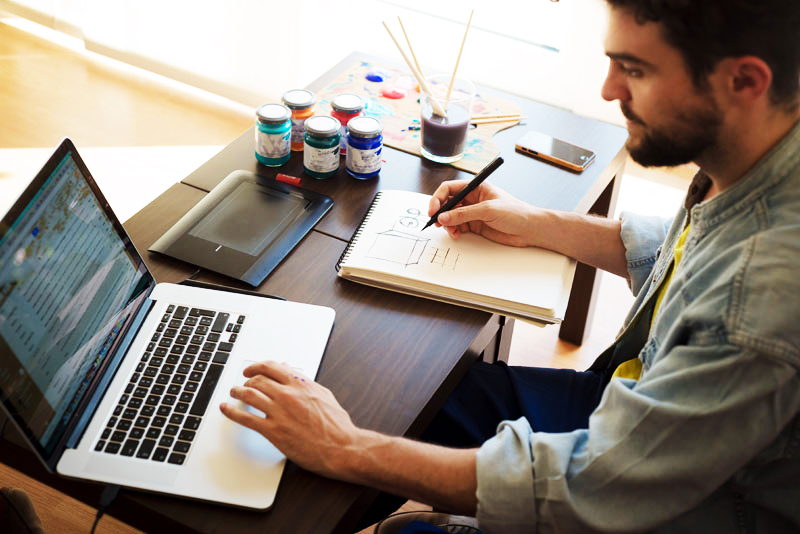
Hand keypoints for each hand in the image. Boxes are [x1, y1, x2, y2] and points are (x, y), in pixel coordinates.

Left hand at [220, 361, 361, 479]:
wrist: (342, 447)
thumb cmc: (337, 425)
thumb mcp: (323, 395)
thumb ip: (305, 382)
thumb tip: (290, 371)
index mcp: (301, 384)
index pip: (272, 367)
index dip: (257, 366)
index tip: (251, 370)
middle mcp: (288, 395)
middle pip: (258, 379)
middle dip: (246, 380)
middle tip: (241, 384)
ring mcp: (279, 413)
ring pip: (249, 395)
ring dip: (237, 392)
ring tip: (233, 393)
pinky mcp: (274, 431)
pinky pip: (246, 418)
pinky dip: (232, 412)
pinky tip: (226, 409)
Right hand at [428, 180, 537, 246]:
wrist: (529, 229)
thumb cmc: (515, 212)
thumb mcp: (487, 210)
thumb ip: (464, 214)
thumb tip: (444, 217)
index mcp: (476, 187)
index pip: (450, 188)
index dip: (438, 198)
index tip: (434, 210)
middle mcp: (473, 198)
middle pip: (448, 203)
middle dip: (440, 212)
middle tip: (436, 222)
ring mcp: (473, 212)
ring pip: (451, 216)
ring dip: (447, 224)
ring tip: (451, 231)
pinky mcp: (475, 225)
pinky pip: (458, 227)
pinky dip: (454, 231)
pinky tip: (457, 234)